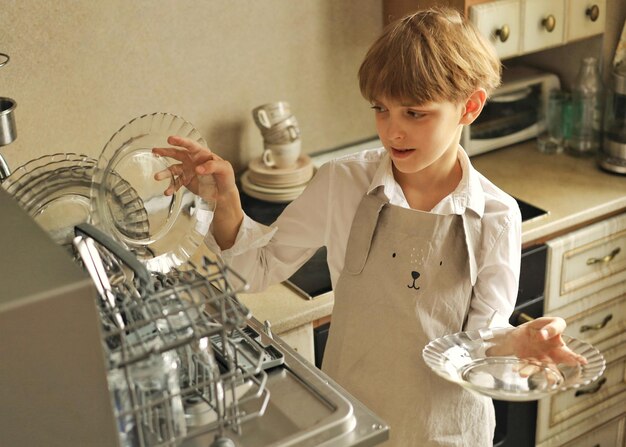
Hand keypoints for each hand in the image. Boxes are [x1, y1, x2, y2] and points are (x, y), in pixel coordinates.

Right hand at [152, 135, 243, 249]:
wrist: (224, 193)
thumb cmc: (226, 177)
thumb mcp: (224, 169)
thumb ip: (212, 166)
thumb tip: (197, 169)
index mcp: (202, 153)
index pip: (190, 145)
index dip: (180, 141)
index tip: (171, 139)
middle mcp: (192, 159)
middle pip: (177, 153)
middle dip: (165, 152)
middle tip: (155, 150)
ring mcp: (187, 170)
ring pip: (173, 169)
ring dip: (165, 173)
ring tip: (157, 177)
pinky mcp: (186, 180)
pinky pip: (176, 183)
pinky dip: (171, 187)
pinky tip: (167, 192)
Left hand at [502, 317, 586, 366]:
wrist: (516, 336)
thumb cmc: (535, 329)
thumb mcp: (542, 322)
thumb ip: (549, 326)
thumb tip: (544, 335)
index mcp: (559, 346)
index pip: (570, 354)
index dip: (576, 358)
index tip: (582, 362)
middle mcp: (551, 356)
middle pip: (552, 368)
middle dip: (553, 374)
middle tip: (552, 379)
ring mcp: (539, 361)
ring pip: (538, 368)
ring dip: (531, 371)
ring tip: (523, 374)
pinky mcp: (527, 363)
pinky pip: (525, 366)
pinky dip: (520, 368)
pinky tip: (516, 369)